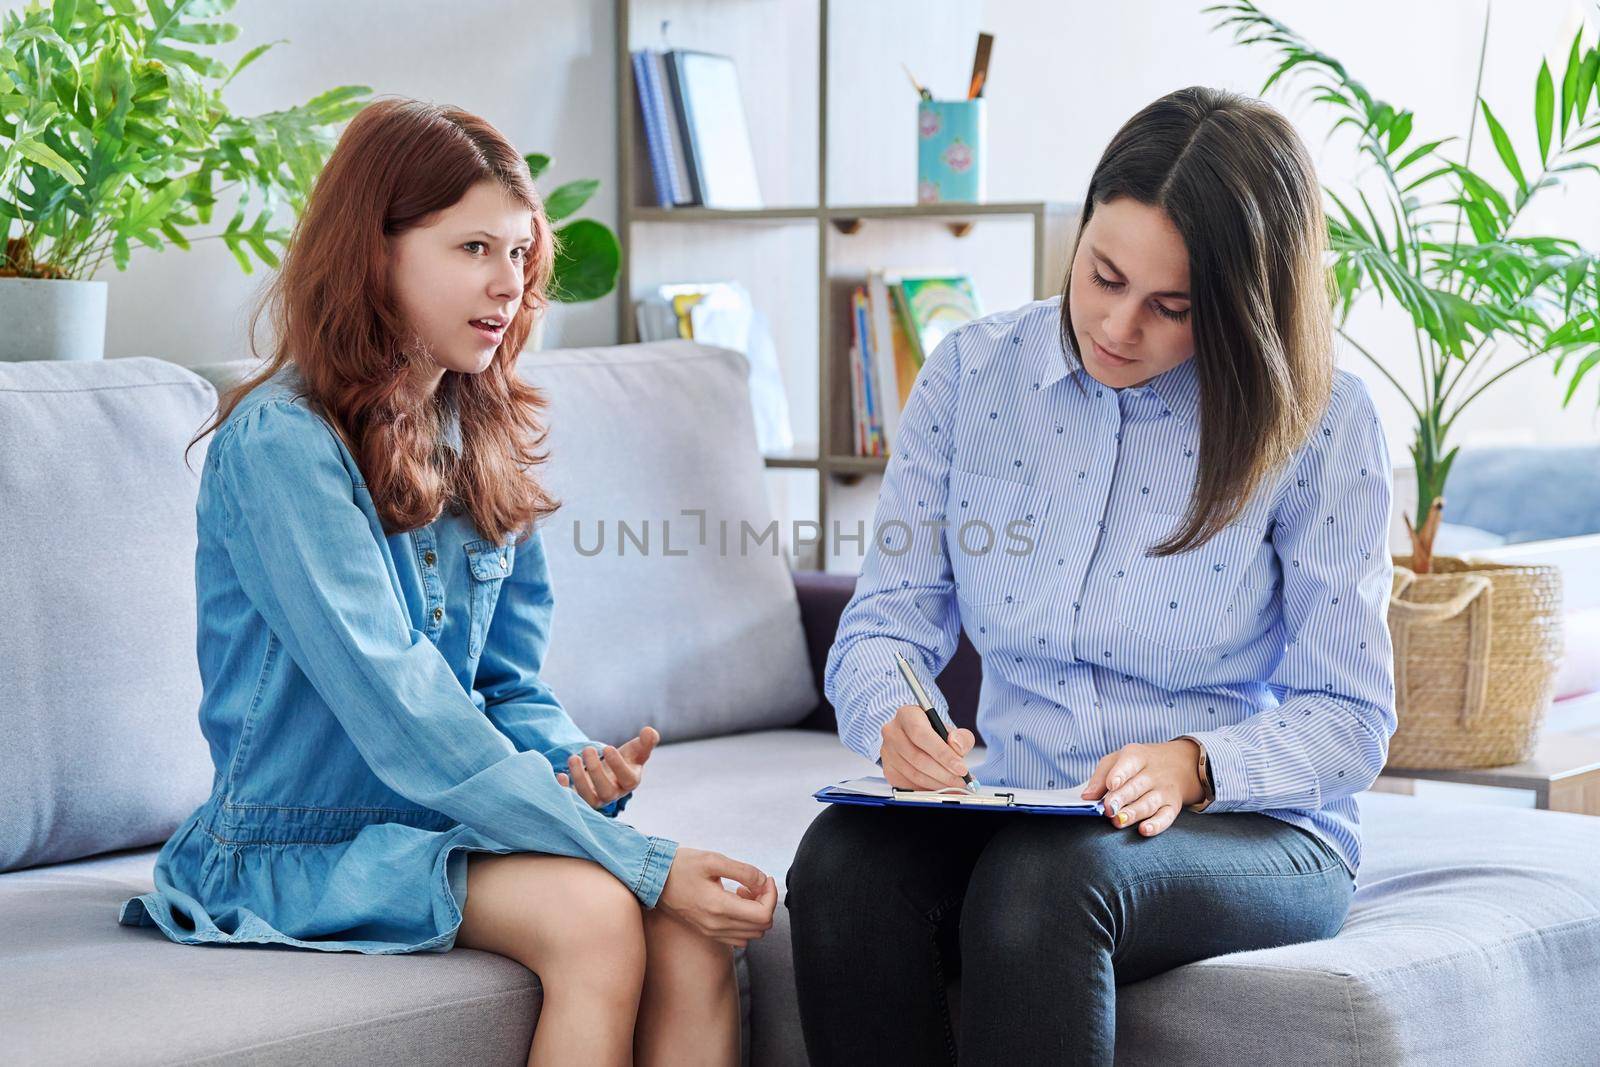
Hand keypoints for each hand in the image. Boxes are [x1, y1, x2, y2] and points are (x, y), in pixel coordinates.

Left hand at [557, 725, 658, 809]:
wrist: (611, 772)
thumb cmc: (626, 759)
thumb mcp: (638, 749)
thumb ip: (647, 741)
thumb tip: (649, 731)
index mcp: (630, 781)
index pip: (627, 779)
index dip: (618, 765)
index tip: (608, 748)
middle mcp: (614, 794)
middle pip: (607, 792)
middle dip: (596, 771)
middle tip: (588, 749)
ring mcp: (597, 799)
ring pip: (588, 798)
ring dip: (579, 778)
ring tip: (573, 758)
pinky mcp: (581, 800)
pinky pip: (572, 801)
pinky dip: (564, 791)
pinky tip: (561, 775)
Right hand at [657, 846, 777, 948]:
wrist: (653, 879)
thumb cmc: (681, 866)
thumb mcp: (713, 860)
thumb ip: (743, 871)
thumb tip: (763, 881)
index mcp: (719, 907)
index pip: (763, 914)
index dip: (771, 895)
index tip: (765, 878)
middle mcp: (716, 925)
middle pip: (761, 927)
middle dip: (766, 903)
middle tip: (755, 883)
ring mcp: (711, 932)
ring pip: (752, 934)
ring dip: (756, 913)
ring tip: (744, 891)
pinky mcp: (707, 932)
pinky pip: (738, 937)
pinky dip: (745, 922)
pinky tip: (735, 902)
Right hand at [879, 705, 975, 790]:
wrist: (917, 740)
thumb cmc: (933, 734)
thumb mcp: (951, 731)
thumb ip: (960, 737)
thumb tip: (957, 746)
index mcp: (907, 715)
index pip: (922, 735)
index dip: (943, 754)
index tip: (961, 769)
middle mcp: (892, 731)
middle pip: (918, 757)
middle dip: (944, 773)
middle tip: (962, 781)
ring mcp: (887, 752)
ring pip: (913, 774)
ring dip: (937, 783)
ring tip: (955, 786)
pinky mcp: (888, 769)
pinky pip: (908, 784)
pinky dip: (927, 789)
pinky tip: (941, 788)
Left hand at [1079, 740, 1204, 837]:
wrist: (1178, 764)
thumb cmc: (1138, 764)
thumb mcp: (1118, 760)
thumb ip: (1101, 777)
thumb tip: (1086, 797)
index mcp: (1136, 757)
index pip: (1128, 763)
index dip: (1119, 774)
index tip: (1111, 785)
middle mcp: (1152, 774)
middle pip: (1136, 787)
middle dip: (1121, 798)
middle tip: (1109, 809)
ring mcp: (1163, 791)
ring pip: (1148, 803)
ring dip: (1133, 813)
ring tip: (1118, 821)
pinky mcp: (1172, 806)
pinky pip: (1166, 817)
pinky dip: (1156, 825)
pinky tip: (1144, 830)